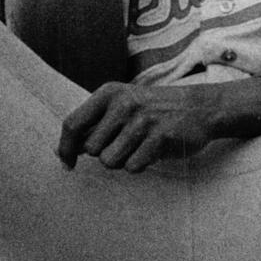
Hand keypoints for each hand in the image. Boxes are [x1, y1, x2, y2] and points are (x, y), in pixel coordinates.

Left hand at [56, 81, 219, 172]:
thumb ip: (94, 125)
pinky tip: (153, 150)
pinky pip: (133, 167)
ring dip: (123, 161)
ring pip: (110, 161)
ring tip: (139, 146)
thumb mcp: (123, 105)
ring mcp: (142, 120)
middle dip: (105, 153)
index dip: (65, 148)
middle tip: (125, 144)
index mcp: (110, 93)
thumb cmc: (154, 110)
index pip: (72, 124)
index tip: (67, 164)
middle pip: (91, 150)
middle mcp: (123, 104)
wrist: (199, 107)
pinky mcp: (159, 137)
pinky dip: (141, 165)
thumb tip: (60, 151)